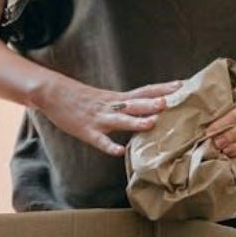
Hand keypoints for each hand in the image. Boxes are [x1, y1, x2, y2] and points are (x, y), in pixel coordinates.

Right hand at [32, 73, 181, 156]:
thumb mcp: (106, 98)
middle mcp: (111, 106)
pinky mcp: (86, 130)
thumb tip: (151, 108)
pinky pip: (99, 139)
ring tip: (152, 123)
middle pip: (135, 103)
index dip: (163, 88)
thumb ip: (126, 104)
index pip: (145, 90)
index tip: (183, 85)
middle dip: (152, 103)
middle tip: (170, 102)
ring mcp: (99, 118)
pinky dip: (109, 145)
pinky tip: (118, 151)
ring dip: (136, 121)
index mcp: (117, 98)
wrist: (52, 93)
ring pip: (120, 120)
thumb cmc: (81, 98)